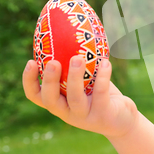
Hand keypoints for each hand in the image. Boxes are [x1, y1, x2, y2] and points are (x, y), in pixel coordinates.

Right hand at [22, 55, 139, 138]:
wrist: (123, 120)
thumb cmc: (101, 96)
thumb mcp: (86, 83)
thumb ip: (77, 68)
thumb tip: (70, 33)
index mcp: (60, 103)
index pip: (36, 96)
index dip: (29, 81)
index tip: (31, 62)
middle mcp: (68, 112)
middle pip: (50, 100)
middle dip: (49, 80)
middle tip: (53, 62)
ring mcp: (85, 116)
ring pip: (75, 98)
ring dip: (74, 78)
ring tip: (77, 58)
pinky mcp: (103, 115)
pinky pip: (100, 94)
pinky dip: (103, 77)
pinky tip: (105, 62)